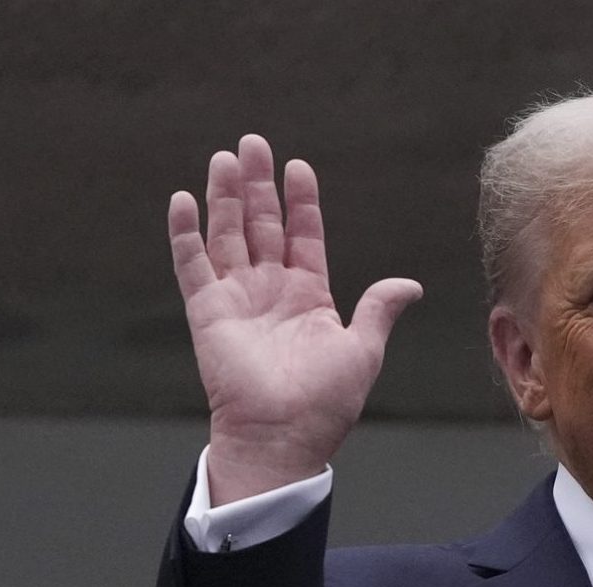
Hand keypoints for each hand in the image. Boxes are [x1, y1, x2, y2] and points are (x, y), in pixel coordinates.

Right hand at [169, 133, 423, 501]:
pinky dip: (185, 233)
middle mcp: (270, 292)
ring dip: (223, 196)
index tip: (298, 167)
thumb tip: (409, 286)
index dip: (300, 202)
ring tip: (224, 158)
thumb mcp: (362, 349)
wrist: (284, 436)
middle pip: (260, 224)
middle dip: (257, 185)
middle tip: (253, 143)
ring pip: (227, 235)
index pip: (303, 235)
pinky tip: (183, 200)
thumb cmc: (324, 403)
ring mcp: (237, 299)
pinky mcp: (207, 312)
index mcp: (308, 297)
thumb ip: (378, 309)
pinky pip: (192, 265)